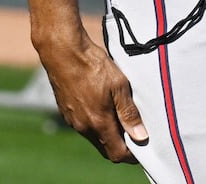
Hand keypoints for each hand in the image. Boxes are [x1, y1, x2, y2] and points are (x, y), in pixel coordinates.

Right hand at [39, 36, 148, 161]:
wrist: (63, 51)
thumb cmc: (93, 65)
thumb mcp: (119, 85)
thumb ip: (129, 113)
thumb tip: (141, 137)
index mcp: (98, 123)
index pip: (117, 154)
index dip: (132, 154)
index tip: (143, 145)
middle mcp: (83, 127)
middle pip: (106, 148)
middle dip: (121, 145)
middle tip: (134, 131)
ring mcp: (72, 120)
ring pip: (94, 137)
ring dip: (108, 133)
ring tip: (120, 115)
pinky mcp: (66, 111)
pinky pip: (84, 126)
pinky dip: (96, 124)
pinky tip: (103, 106)